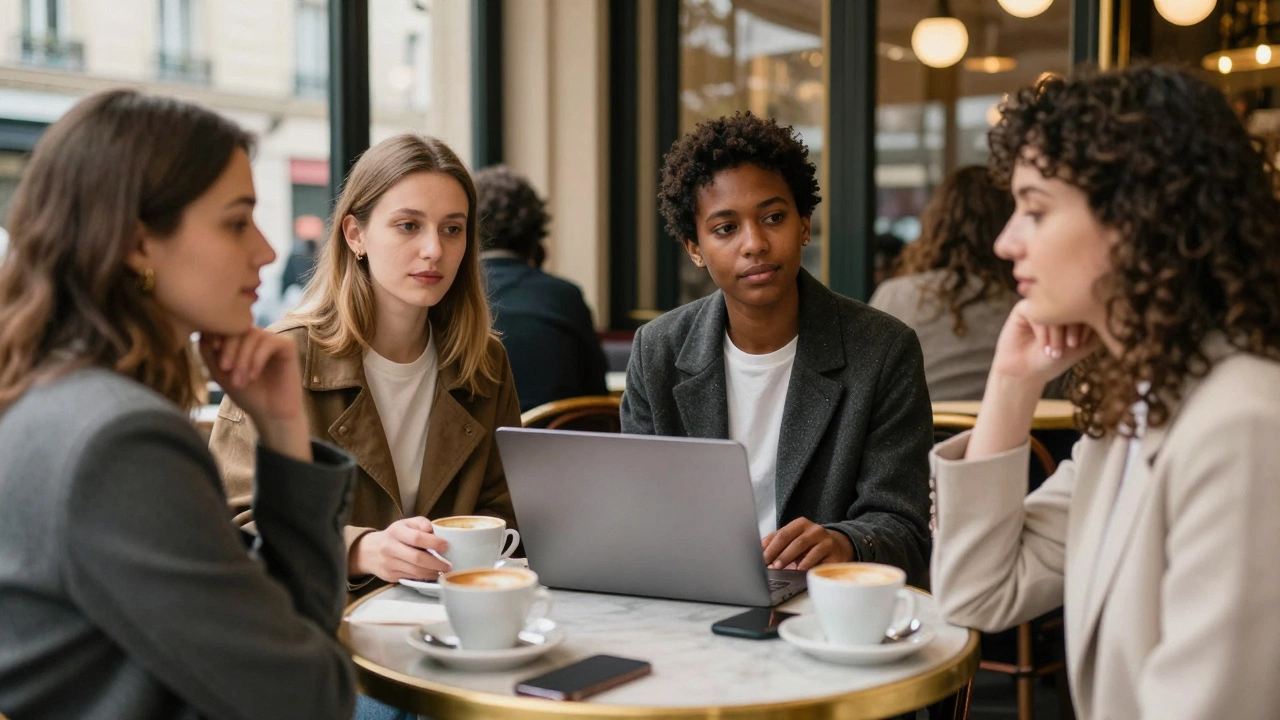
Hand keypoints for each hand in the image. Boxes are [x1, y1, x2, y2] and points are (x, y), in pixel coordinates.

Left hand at [199, 330, 309, 461]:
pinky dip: (258, 359)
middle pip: (239, 328)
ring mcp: (273, 340)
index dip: (217, 335)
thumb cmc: (247, 395)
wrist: (272, 414)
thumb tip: (201, 332)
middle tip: (225, 370)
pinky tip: (253, 377)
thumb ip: (209, 353)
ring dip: (243, 358)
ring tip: (240, 381)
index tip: (214, 353)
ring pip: (253, 335)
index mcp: (241, 340)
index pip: (226, 326)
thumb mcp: (220, 373)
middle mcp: (257, 336)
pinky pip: (270, 343)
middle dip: (229, 349)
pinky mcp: (287, 346)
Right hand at [349, 517, 452, 582]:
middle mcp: (390, 548)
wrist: (369, 551)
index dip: (434, 542)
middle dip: (436, 563)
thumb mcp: (405, 524)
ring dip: (433, 572)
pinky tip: (433, 574)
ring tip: (444, 571)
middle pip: (417, 558)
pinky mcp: (390, 576)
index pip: (416, 538)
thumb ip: (420, 523)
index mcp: (396, 532)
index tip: (446, 546)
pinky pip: (411, 578)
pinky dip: (424, 577)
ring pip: (415, 571)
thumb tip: (433, 529)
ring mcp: (389, 564)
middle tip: (449, 564)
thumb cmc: (394, 536)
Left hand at [762, 519, 853, 570]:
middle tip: (772, 566)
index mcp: (801, 524)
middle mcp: (815, 530)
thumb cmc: (809, 544)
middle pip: (796, 542)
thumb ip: (777, 541)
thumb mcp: (793, 538)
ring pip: (810, 551)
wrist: (838, 546)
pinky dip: (810, 568)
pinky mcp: (835, 556)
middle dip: (782, 555)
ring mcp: (827, 542)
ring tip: (784, 570)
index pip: (783, 534)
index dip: (772, 547)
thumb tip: (759, 550)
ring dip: (795, 562)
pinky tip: (802, 573)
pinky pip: (822, 563)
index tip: (762, 558)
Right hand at [990, 300, 1097, 387]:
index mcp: (1074, 308)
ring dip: (1057, 332)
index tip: (1083, 344)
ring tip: (1055, 352)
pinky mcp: (1023, 308)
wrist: (1026, 371)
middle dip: (1073, 328)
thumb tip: (1096, 309)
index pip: (1088, 305)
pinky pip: (1035, 311)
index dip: (1089, 324)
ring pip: (1053, 307)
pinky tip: (1044, 346)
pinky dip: (1042, 331)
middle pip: (1072, 303)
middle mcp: (1057, 302)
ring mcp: (1040, 304)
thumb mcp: (1082, 345)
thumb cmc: (1055, 359)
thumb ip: (1093, 327)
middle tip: (1071, 346)